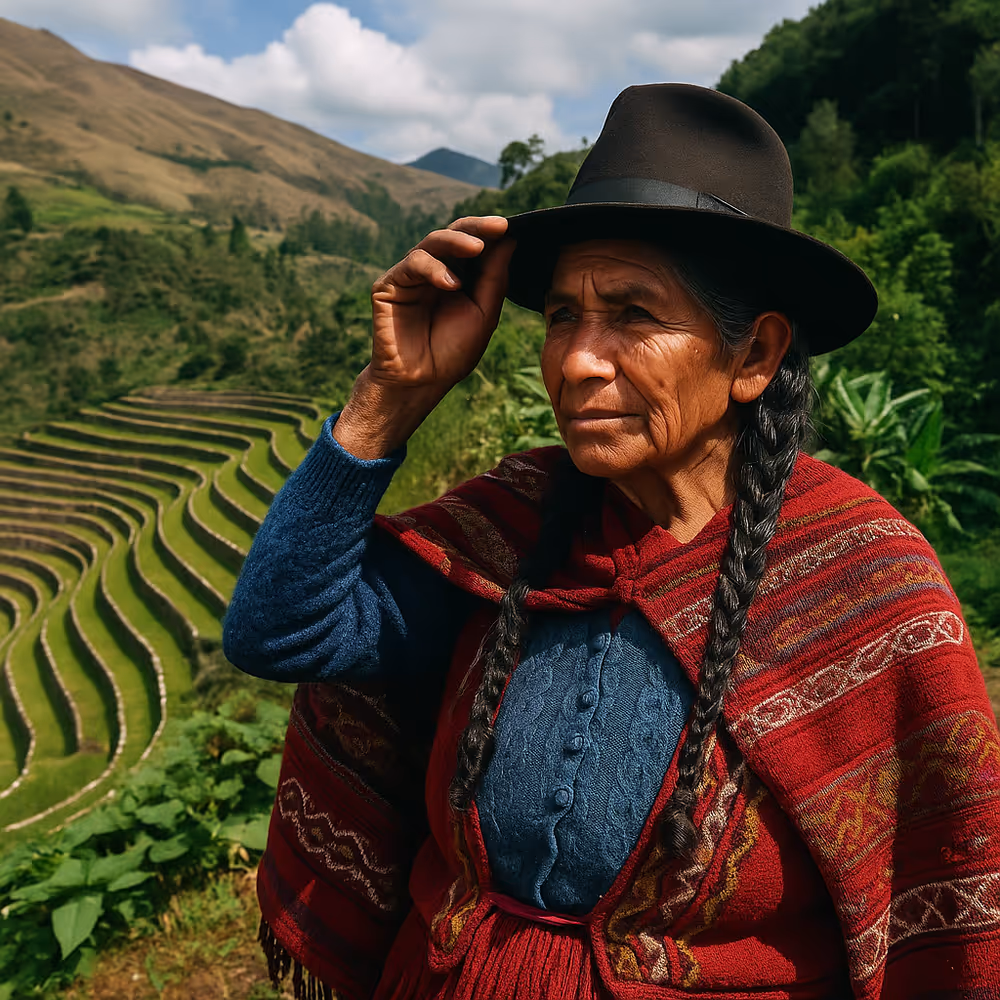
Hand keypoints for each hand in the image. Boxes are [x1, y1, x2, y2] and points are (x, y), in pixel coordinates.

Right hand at [335, 216, 514, 458]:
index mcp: (459, 275)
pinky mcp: (389, 285)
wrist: (421, 382)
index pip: (473, 243)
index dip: (489, 232)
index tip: (510, 226)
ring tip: (476, 249)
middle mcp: (434, 270)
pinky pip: (412, 264)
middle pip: (453, 234)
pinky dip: (433, 268)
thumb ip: (494, 278)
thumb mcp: (483, 314)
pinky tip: (451, 284)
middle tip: (497, 226)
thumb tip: (510, 240)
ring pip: (431, 243)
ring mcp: (410, 276)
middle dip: (475, 227)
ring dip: (456, 242)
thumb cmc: (453, 352)